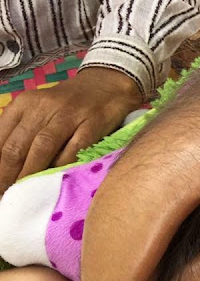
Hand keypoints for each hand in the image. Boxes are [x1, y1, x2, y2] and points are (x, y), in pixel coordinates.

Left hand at [0, 67, 141, 193]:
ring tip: (23, 193)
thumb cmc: (69, 104)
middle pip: (18, 145)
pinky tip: (55, 180)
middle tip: (3, 196)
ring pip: (42, 147)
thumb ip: (22, 132)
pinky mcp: (92, 123)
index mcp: (24, 104)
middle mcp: (43, 107)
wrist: (107, 84)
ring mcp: (69, 115)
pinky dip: (63, 166)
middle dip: (7, 175)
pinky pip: (74, 149)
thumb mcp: (39, 110)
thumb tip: (6, 165)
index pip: (1, 138)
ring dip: (30, 174)